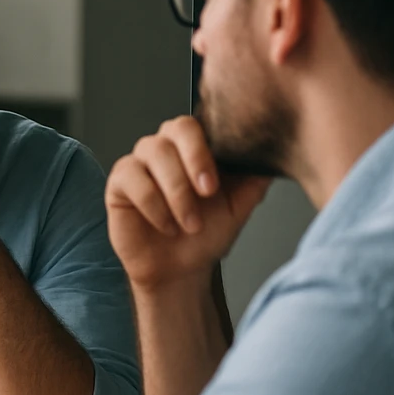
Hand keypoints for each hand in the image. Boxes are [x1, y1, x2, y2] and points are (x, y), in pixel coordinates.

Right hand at [106, 116, 270, 289]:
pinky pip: (132, 179)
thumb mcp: (240, 206)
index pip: (198, 124)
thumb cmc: (207, 234)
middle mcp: (167, 146)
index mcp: (196, 146)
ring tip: (189, 224)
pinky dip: (153, 205)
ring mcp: (140, 161)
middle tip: (206, 195)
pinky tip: (167, 226)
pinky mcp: (119, 183)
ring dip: (176, 192)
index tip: (214, 185)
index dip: (205, 150)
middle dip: (192, 162)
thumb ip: (255, 178)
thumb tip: (273, 155)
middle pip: (173, 128)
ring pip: (153, 153)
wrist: (181, 271)